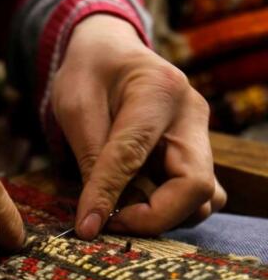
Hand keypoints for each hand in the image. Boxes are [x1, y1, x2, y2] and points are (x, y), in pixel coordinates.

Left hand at [52, 14, 225, 239]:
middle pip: (195, 186)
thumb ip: (89, 156)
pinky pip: (196, 195)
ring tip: (118, 212)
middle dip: (152, 217)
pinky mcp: (196, 153)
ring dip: (163, 216)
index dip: (108, 195)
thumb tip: (94, 216)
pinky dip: (168, 209)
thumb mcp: (75, 105)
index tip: (86, 227)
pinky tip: (133, 203)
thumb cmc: (90, 73)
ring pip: (204, 198)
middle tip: (108, 223)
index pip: (135, 154)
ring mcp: (199, 136)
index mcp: (158, 91)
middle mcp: (191, 115)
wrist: (112, 52)